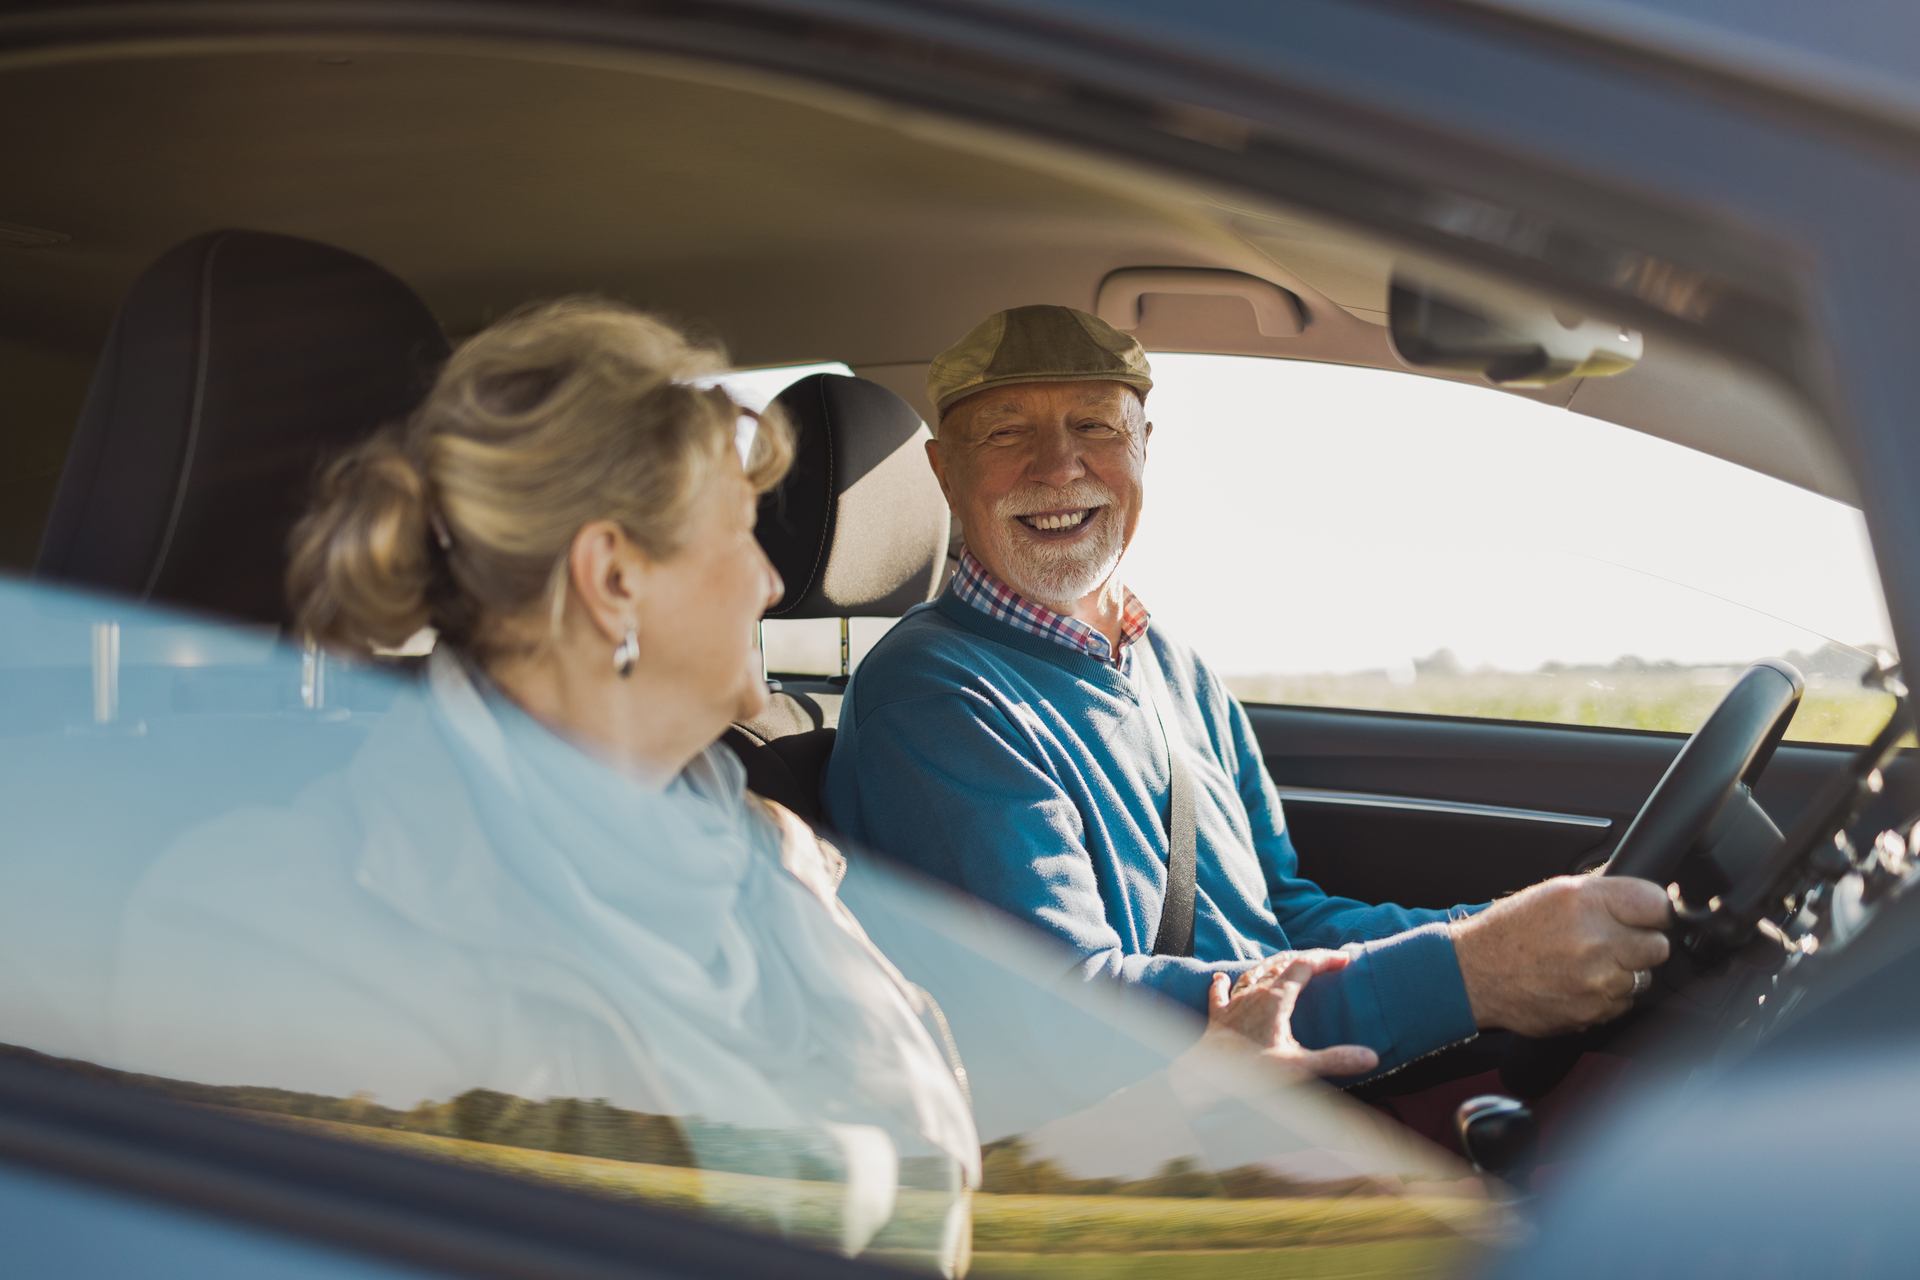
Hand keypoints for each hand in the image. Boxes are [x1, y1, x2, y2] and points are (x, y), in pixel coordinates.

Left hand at [1175, 950, 1378, 1096]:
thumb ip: (1335, 1060)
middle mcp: (1253, 994)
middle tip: (1323, 960)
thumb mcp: (1298, 1068)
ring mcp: (1233, 1004)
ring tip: (1284, 962)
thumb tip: (1371, 1057)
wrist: (1205, 1080)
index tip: (1344, 957)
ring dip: (1271, 965)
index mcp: (1275, 999)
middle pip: (1281, 964)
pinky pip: (1219, 993)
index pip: (1304, 967)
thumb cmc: (1250, 1073)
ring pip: (1253, 973)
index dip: (1325, 959)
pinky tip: (1221, 977)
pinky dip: (1223, 983)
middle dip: (1304, 958)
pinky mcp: (1216, 1017)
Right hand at [1450, 874, 1670, 1036]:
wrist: (1475, 973)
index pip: (1658, 905)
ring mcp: (1598, 980)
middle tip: (1611, 942)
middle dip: (1640, 943)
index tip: (1648, 916)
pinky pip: (1623, 1002)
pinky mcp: (1594, 1011)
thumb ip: (1604, 895)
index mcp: (1587, 902)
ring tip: (1586, 964)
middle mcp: (1596, 941)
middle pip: (1658, 946)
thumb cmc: (1511, 931)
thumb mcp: (1555, 892)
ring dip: (1623, 972)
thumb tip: (1650, 898)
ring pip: (1643, 977)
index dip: (1654, 911)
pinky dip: (1607, 995)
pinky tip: (1578, 983)